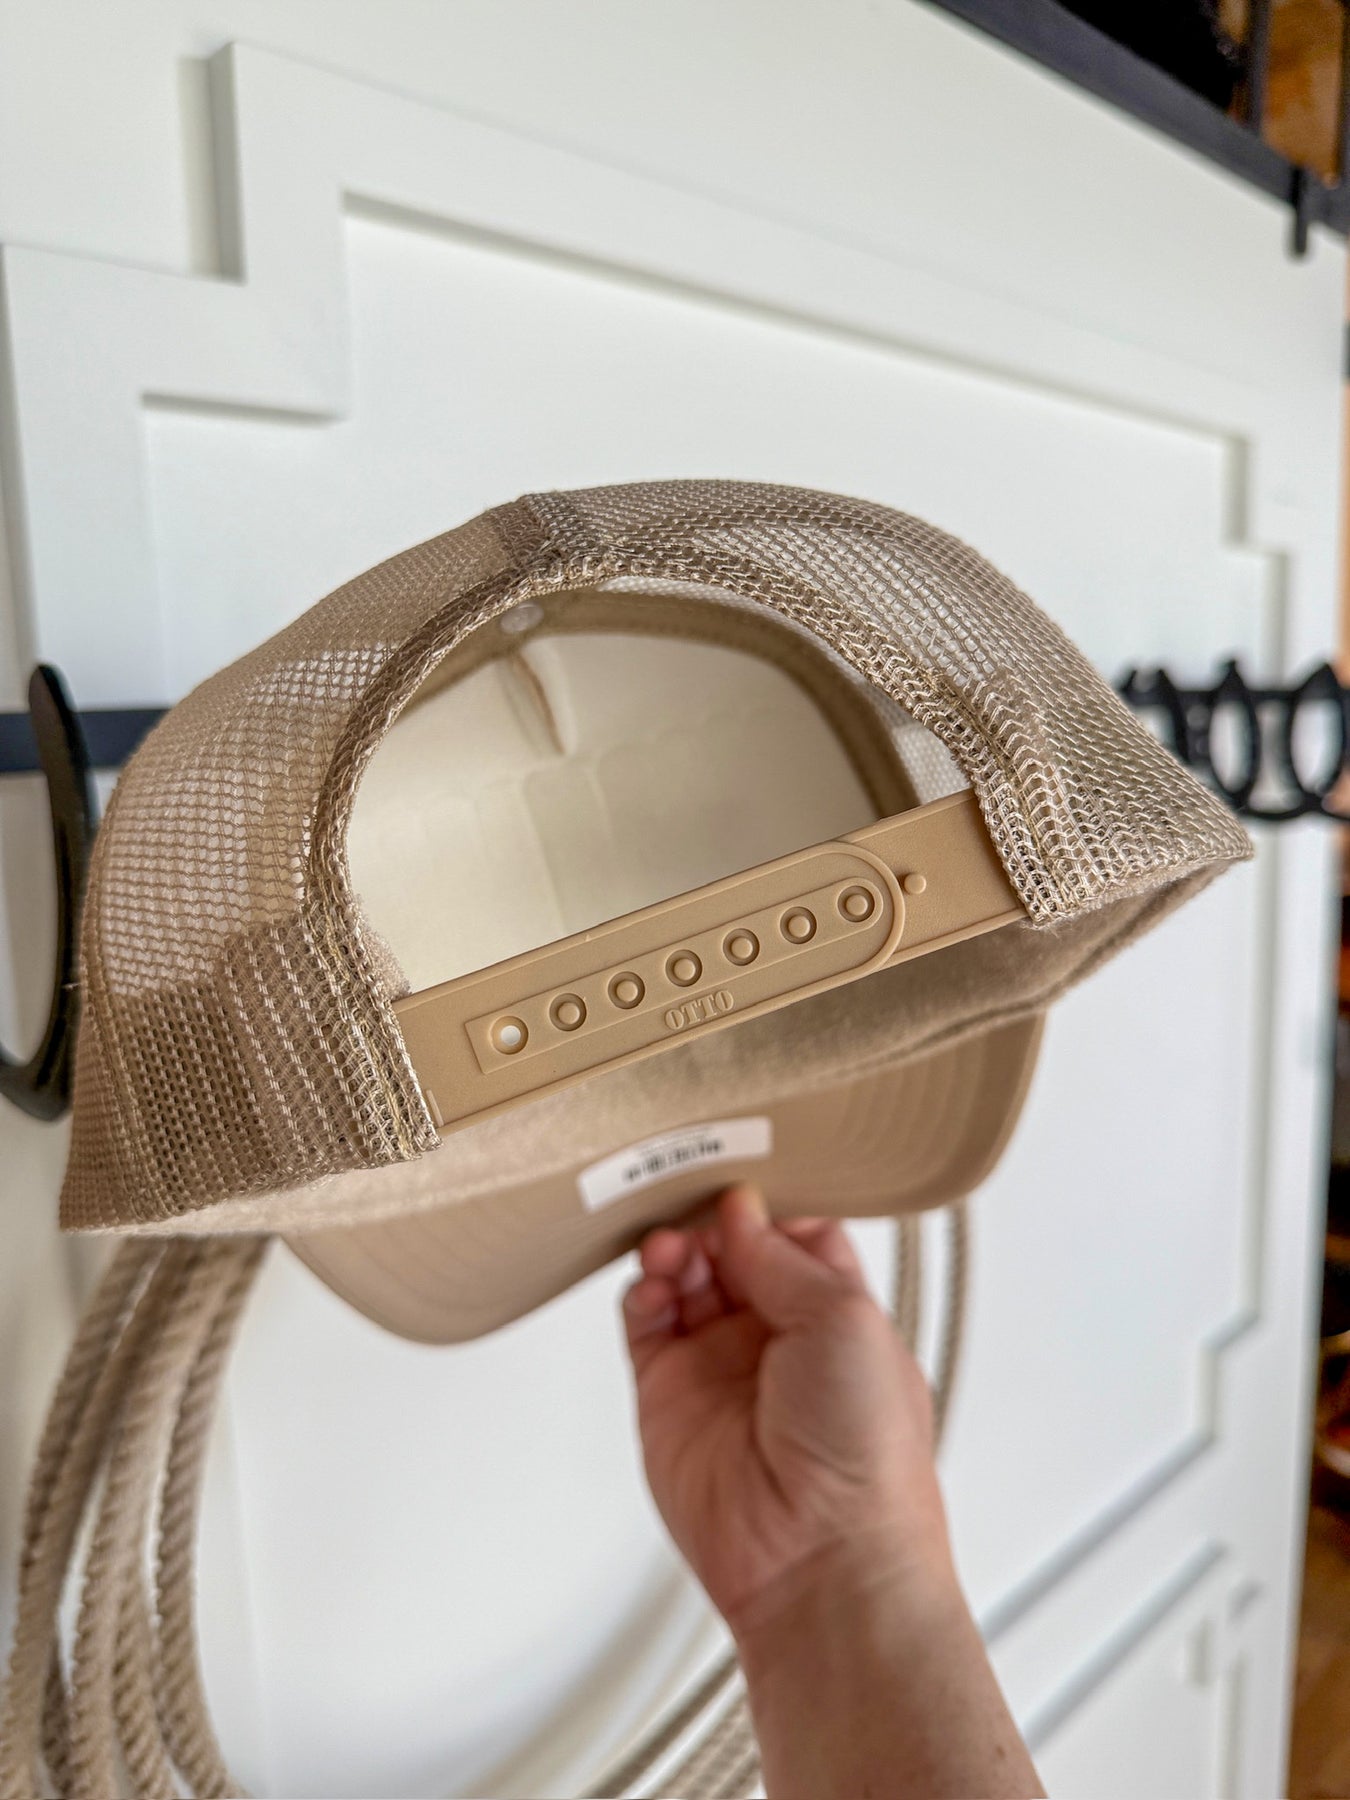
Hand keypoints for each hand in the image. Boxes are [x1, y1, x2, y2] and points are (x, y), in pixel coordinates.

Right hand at [620, 1182, 953, 1640]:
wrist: (819, 1558)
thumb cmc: (865, 1456)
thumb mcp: (844, 1318)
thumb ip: (781, 1257)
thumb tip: (739, 1213)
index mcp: (839, 1314)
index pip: (794, 1233)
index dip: (766, 1204)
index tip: (741, 1175)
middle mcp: (779, 1338)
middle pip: (731, 1249)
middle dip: (710, 1219)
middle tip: (695, 1202)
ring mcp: (721, 1366)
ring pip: (684, 1278)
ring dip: (674, 1250)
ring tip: (673, 1249)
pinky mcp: (669, 1396)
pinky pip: (644, 1324)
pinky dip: (641, 1293)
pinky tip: (653, 1283)